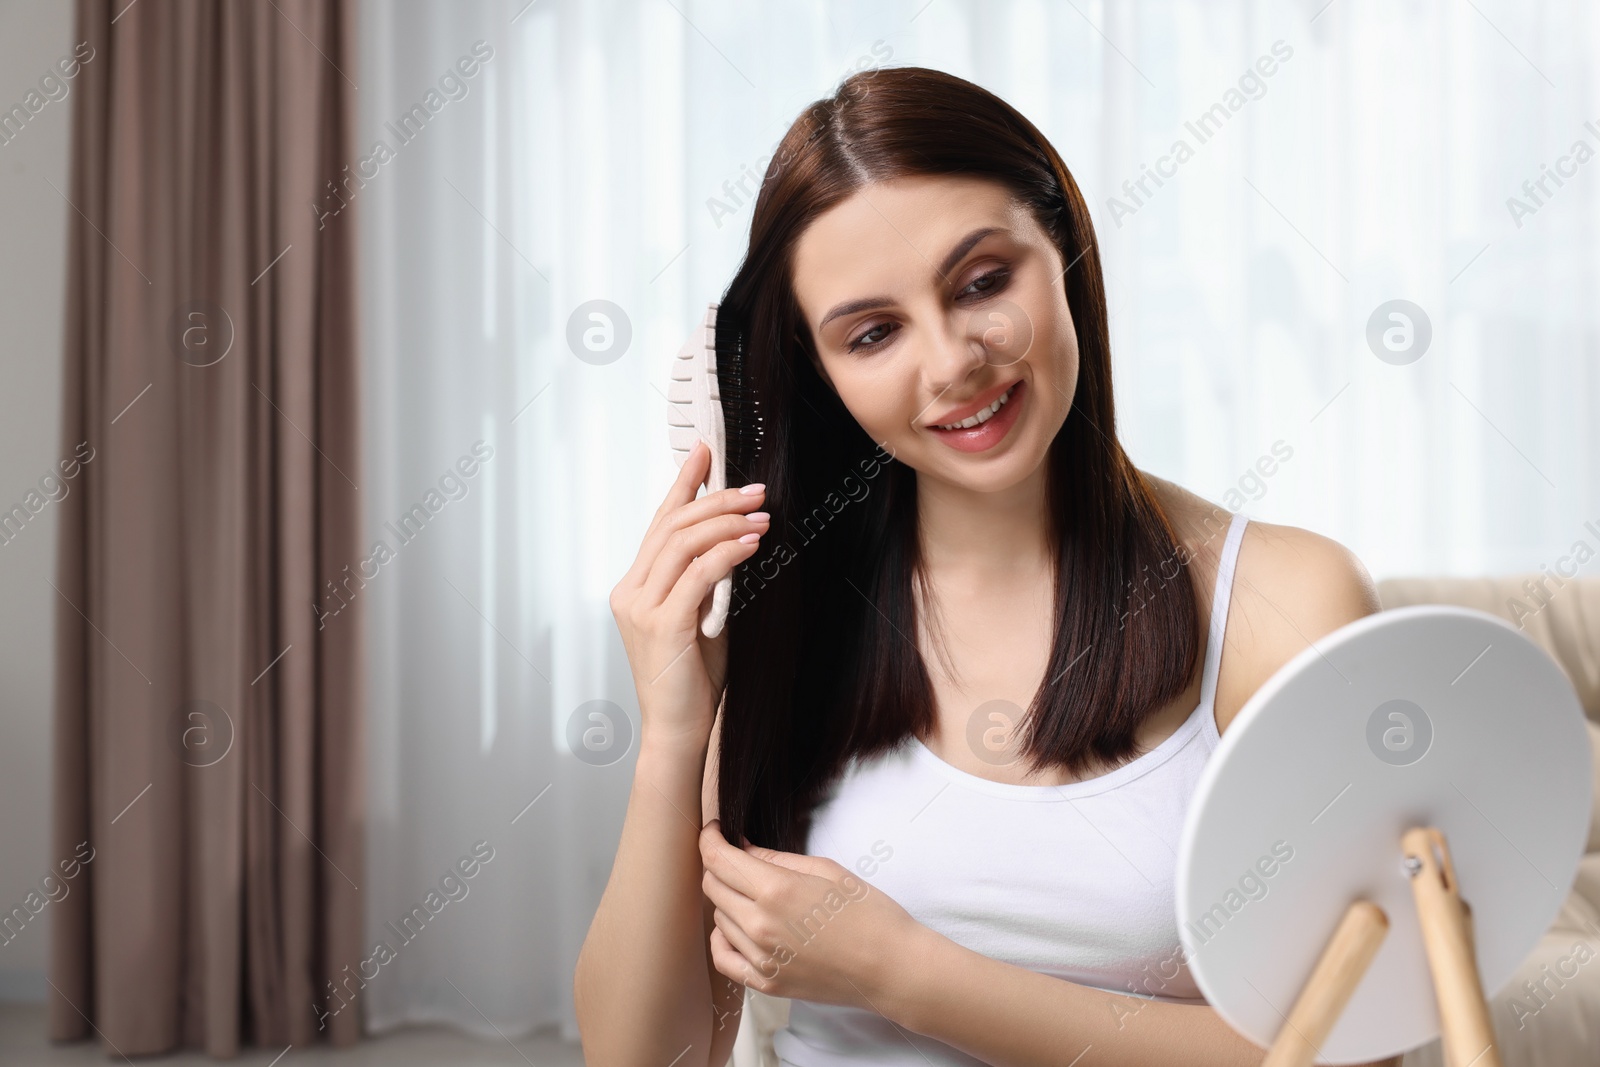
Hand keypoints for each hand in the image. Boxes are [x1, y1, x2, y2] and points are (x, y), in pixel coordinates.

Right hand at [609, 440, 768, 747]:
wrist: (680, 731)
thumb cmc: (693, 680)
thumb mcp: (700, 618)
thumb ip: (706, 580)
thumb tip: (736, 537)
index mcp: (633, 588)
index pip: (659, 524)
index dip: (683, 485)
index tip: (705, 453)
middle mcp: (630, 592)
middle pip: (672, 527)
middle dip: (716, 500)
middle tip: (756, 489)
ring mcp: (641, 608)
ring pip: (682, 544)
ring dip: (726, 522)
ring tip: (761, 514)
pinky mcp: (662, 625)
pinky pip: (697, 575)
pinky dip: (726, 553)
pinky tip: (751, 544)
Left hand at [699, 819, 920, 1012]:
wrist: (891, 968)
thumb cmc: (868, 914)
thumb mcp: (826, 870)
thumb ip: (776, 859)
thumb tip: (742, 848)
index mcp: (775, 890)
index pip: (718, 859)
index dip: (710, 838)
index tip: (715, 830)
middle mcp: (759, 925)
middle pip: (712, 886)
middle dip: (719, 864)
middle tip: (737, 857)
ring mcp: (760, 958)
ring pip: (718, 918)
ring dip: (728, 900)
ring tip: (754, 893)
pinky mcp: (765, 983)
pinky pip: (723, 957)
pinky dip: (723, 938)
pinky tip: (739, 928)